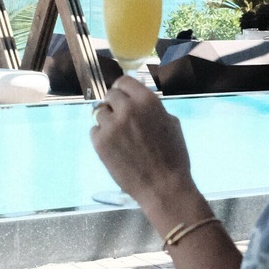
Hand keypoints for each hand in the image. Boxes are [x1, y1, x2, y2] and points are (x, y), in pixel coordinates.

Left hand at [90, 76, 196, 206]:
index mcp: (147, 101)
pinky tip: (115, 148)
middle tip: (121, 119)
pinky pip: (94, 131)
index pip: (124, 81)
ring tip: (120, 137)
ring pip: (100, 113)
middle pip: (110, 95)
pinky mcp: (100, 142)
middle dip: (115, 105)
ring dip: (108, 121)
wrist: (163, 187)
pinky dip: (102, 137)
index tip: (123, 98)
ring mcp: (111, 125)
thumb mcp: (172, 124)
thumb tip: (138, 100)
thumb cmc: (174, 157)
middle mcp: (127, 108)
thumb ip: (153, 108)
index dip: (123, 90)